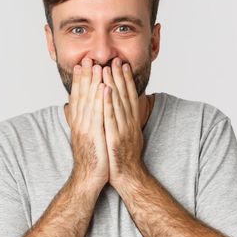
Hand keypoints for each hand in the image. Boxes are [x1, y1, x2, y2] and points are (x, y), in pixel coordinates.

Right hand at [67, 58, 108, 191]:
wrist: (87, 180)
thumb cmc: (90, 159)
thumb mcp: (84, 138)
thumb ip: (81, 123)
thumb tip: (76, 111)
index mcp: (78, 123)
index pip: (77, 97)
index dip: (79, 81)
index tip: (81, 65)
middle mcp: (79, 124)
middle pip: (81, 96)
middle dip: (85, 76)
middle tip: (87, 58)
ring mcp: (86, 129)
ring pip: (89, 102)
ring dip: (92, 83)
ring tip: (96, 67)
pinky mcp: (94, 136)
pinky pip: (98, 115)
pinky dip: (100, 100)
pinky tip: (104, 88)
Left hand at [102, 57, 145, 187]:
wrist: (128, 177)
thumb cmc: (123, 158)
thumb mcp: (125, 135)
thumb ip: (122, 121)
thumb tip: (117, 110)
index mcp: (131, 122)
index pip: (129, 96)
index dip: (126, 80)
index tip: (122, 65)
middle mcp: (129, 123)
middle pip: (124, 96)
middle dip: (119, 76)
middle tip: (115, 59)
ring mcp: (123, 129)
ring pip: (117, 102)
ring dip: (113, 84)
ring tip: (108, 68)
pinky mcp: (115, 137)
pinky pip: (110, 117)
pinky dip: (108, 102)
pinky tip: (104, 89)